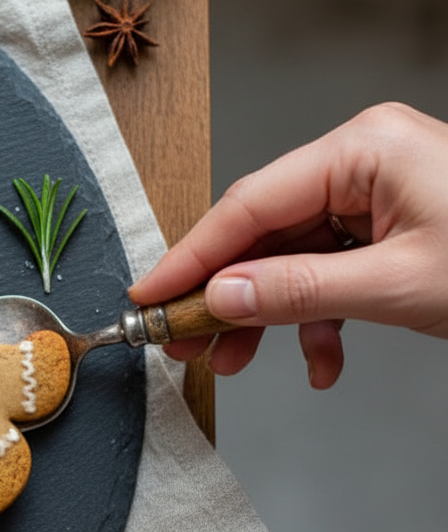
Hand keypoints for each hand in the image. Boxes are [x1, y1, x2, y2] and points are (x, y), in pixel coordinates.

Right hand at [129, 102, 447, 387]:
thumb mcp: (399, 285)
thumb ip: (298, 291)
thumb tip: (220, 297)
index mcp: (364, 150)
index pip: (249, 205)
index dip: (190, 257)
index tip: (148, 296)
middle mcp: (362, 163)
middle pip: (262, 233)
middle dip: (224, 296)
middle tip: (185, 343)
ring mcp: (375, 196)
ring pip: (289, 259)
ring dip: (264, 317)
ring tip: (238, 364)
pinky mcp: (387, 228)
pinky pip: (327, 272)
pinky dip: (317, 322)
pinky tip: (322, 362)